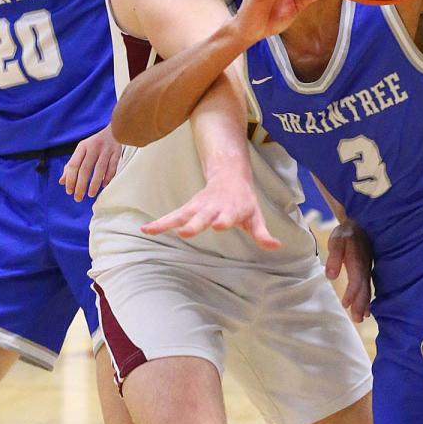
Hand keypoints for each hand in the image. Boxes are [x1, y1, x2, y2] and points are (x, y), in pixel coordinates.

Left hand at [59, 124, 122, 199]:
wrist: (114, 130)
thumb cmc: (95, 144)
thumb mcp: (82, 151)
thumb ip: (71, 165)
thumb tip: (62, 182)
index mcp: (82, 147)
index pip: (73, 165)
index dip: (70, 179)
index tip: (69, 191)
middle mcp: (93, 148)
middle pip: (85, 169)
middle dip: (81, 185)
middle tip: (78, 198)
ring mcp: (106, 150)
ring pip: (99, 169)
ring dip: (94, 183)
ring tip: (90, 194)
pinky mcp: (117, 153)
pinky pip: (112, 167)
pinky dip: (108, 177)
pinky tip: (104, 186)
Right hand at [141, 169, 280, 249]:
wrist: (230, 176)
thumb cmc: (243, 202)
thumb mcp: (255, 217)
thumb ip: (262, 234)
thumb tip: (276, 246)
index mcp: (230, 210)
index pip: (226, 216)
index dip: (223, 220)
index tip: (218, 225)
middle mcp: (212, 209)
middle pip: (201, 217)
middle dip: (194, 224)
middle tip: (185, 232)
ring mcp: (198, 208)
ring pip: (182, 215)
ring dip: (169, 222)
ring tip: (153, 230)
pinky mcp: (188, 209)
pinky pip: (172, 216)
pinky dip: (159, 223)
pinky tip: (145, 230)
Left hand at [324, 218, 372, 322]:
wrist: (358, 224)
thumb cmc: (345, 233)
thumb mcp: (336, 240)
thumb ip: (334, 257)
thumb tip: (330, 275)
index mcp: (357, 260)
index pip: (356, 279)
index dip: (352, 293)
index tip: (345, 304)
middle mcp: (365, 266)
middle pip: (364, 288)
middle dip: (361, 304)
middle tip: (357, 319)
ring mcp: (368, 269)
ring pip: (367, 289)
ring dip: (365, 304)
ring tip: (362, 318)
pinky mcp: (367, 270)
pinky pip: (369, 286)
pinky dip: (368, 298)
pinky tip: (367, 309)